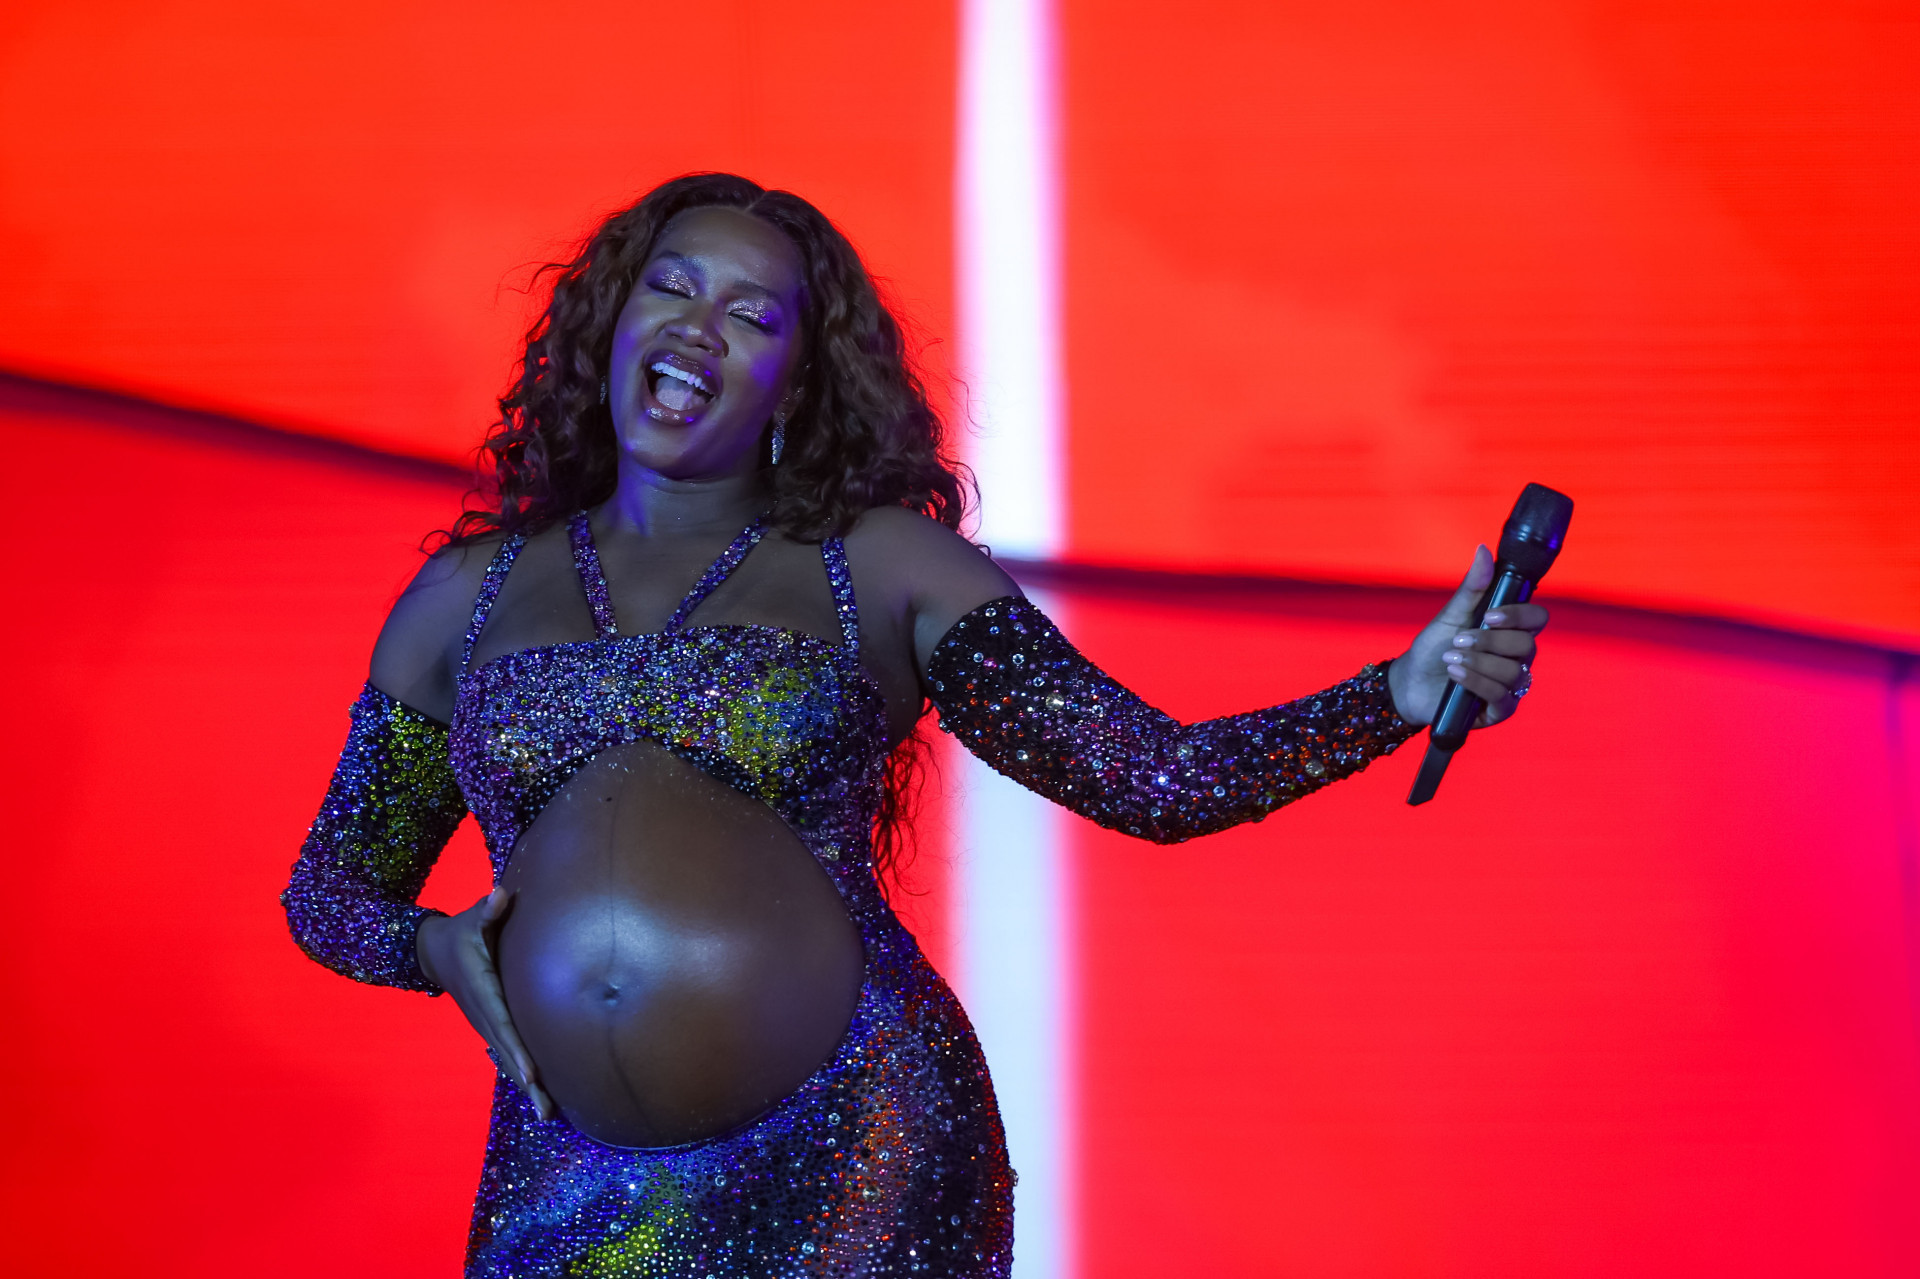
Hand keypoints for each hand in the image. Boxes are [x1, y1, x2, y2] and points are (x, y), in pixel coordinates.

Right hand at [416, 888, 554, 1119]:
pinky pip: (507, 1052)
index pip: (503, 1022)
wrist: (434, 951)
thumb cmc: (461, 932)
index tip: (532, 1072)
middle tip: (546, 1109)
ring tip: (547, 1114)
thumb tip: (499, 895)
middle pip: (507, 1050)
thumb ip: (487, 910)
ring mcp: (485, 1023)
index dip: (517, 1048)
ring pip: (507, 1057)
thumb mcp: (471, 919)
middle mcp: (483, 1013)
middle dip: (527, 1081)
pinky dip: (521, 1073)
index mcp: (482, 989)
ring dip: (526, 1086)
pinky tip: (539, 1095)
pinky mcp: (489, 1026)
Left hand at [1388, 544, 1548, 728]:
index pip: (1537, 618)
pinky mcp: (1501, 709)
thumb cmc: (1434, 647)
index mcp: (1510, 630)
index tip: (1491, 615)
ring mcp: (1511, 684)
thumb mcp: (1450, 616)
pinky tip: (1455, 676)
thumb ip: (1472, 588)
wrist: (1410, 682)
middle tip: (1459, 640)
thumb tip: (1483, 550)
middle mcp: (1517, 657)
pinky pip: (1503, 697)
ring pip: (1514, 672)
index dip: (1520, 615)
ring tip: (1451, 659)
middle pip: (1526, 645)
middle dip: (1490, 641)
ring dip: (1479, 663)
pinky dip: (1477, 683)